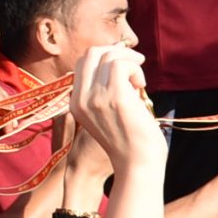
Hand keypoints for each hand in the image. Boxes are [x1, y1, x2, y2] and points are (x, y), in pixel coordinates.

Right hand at [68, 42, 166, 174]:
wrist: (137, 165)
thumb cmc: (130, 142)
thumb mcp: (109, 115)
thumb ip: (107, 92)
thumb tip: (121, 62)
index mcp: (76, 103)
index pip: (83, 64)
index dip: (105, 57)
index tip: (124, 64)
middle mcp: (81, 99)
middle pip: (91, 54)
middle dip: (117, 51)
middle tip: (136, 62)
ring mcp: (96, 97)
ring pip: (108, 56)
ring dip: (130, 61)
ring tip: (139, 82)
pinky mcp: (115, 97)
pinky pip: (121, 64)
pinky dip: (135, 68)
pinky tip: (141, 85)